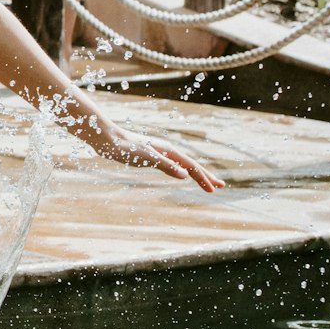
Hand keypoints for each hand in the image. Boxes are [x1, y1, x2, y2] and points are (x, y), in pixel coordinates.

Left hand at [96, 125, 223, 191]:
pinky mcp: (151, 156)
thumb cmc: (126, 147)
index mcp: (168, 150)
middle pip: (191, 164)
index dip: (203, 178)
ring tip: (205, 182)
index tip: (214, 190)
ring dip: (195, 174)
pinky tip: (181, 174)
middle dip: (206, 175)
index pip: (191, 166)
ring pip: (182, 165)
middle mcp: (166, 150)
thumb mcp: (146, 158)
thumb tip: (185, 175)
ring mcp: (159, 153)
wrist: (108, 139)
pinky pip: (172, 166)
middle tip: (221, 186)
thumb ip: (165, 166)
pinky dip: (181, 171)